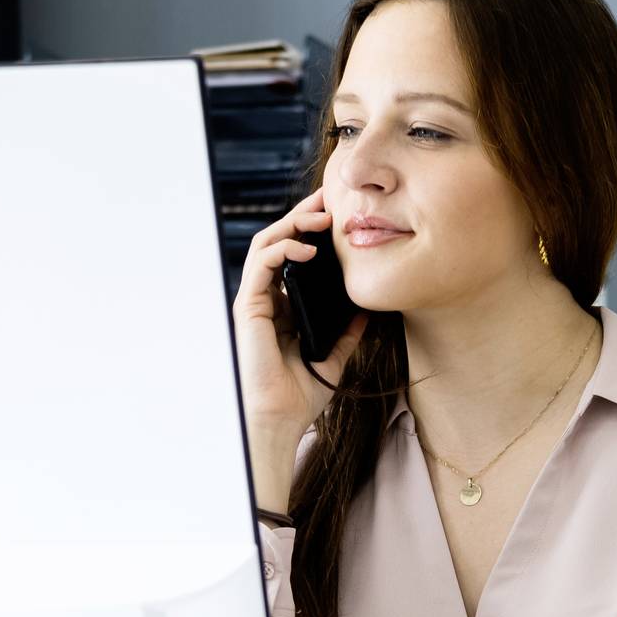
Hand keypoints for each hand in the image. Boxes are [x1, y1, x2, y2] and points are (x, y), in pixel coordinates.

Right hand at [235, 194, 368, 508]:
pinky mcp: (249, 306)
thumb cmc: (301, 394)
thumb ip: (348, 331)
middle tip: (331, 198)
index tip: (339, 214)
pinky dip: (284, 248)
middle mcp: (267, 298)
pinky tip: (308, 249)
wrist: (281, 418)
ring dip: (294, 223)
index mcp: (284, 306)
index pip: (295, 256)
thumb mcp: (335, 356)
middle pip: (281, 241)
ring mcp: (256, 300)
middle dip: (304, 214)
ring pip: (268, 243)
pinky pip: (263, 262)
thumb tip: (368, 309)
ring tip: (322, 217)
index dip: (313, 231)